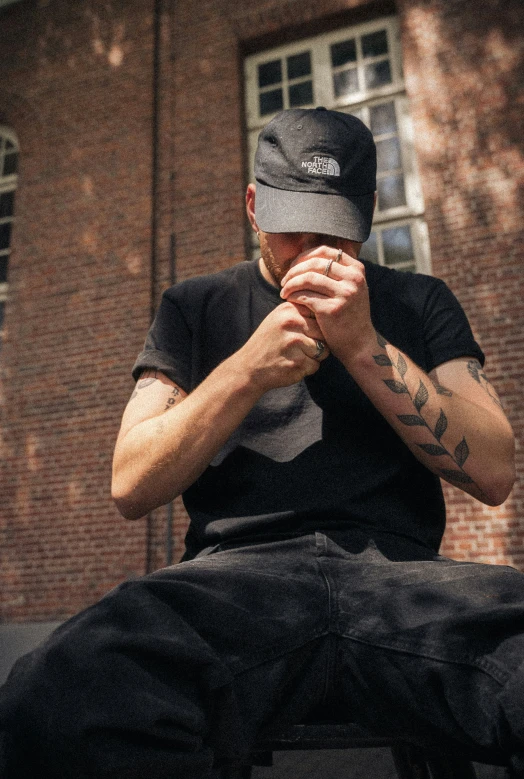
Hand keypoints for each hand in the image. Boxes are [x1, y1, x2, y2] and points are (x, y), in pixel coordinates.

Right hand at [234, 301, 329, 392]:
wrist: (248, 368)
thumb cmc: (267, 343)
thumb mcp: (278, 318)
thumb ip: (299, 311)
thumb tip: (328, 308)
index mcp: (289, 309)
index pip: (319, 314)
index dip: (316, 327)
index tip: (303, 334)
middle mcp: (292, 323)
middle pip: (324, 332)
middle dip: (317, 342)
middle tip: (298, 349)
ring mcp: (295, 343)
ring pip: (323, 350)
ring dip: (313, 357)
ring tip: (294, 356)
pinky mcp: (297, 362)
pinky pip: (315, 366)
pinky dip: (307, 369)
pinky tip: (291, 365)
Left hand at [279, 246, 375, 364]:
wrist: (359, 344)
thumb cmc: (349, 316)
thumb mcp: (350, 288)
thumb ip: (335, 272)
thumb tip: (305, 254)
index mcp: (356, 269)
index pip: (325, 251)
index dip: (305, 256)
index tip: (294, 266)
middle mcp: (353, 279)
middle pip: (314, 263)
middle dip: (294, 270)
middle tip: (284, 280)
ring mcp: (344, 294)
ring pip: (307, 278)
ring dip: (290, 283)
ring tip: (283, 291)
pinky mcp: (332, 309)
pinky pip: (305, 295)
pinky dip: (293, 295)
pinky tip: (288, 300)